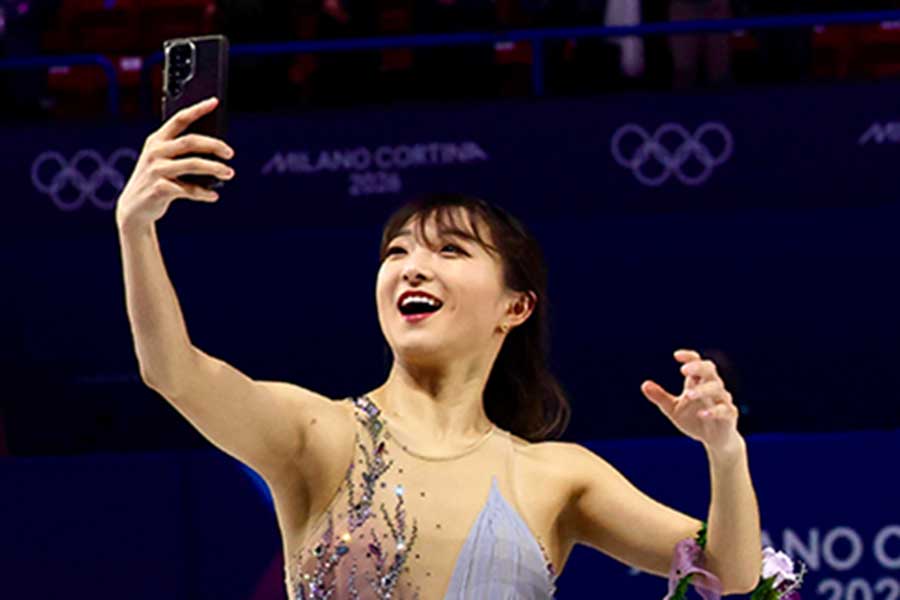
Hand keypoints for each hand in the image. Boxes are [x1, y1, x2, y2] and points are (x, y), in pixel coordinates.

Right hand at [115, 97, 234, 232]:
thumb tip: (216, 148)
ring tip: (229, 173)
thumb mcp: (163, 161)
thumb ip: (182, 152)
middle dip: (214, 145)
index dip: (198, 109)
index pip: (179, 119)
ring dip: (215, 168)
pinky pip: (189, 190)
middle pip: (191, 141)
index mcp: (156, 140)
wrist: (134, 208)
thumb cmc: (157, 180)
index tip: (215, 101)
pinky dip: (204, 193)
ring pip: (193, 164)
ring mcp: (156, 171)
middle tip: (230, 153)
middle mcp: (155, 152)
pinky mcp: (160, 189)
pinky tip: (214, 196)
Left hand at [641, 349, 741, 452]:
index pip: (697, 362)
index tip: (676, 355)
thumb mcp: (673, 409)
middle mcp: (712, 387)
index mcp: (698, 382)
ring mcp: (722, 400)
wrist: (715, 439)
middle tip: (683, 370)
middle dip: (698, 367)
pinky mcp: (729, 415)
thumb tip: (644, 384)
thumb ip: (661, 397)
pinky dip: (714, 411)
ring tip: (687, 394)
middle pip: (709, 370)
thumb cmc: (694, 419)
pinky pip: (724, 410)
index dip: (689, 357)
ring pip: (717, 388)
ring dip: (702, 390)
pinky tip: (702, 414)